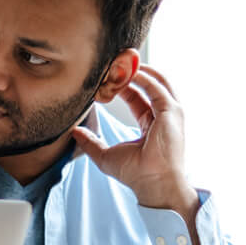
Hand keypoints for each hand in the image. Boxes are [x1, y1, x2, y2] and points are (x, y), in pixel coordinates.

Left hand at [71, 64, 196, 213]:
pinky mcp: (171, 111)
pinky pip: (156, 86)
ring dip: (138, 70)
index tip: (108, 78)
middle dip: (133, 72)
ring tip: (120, 60)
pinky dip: (143, 76)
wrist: (153, 184)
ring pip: (156, 81)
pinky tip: (127, 71)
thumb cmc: (136, 174)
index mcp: (152, 125)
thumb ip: (90, 142)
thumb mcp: (106, 155)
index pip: (139, 98)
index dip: (124, 86)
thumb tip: (74, 132)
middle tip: (115, 62)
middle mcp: (164, 116)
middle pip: (149, 86)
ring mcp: (170, 113)